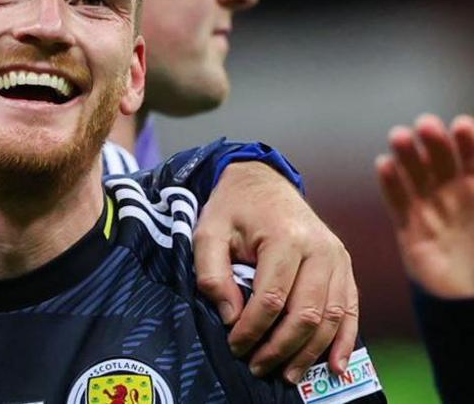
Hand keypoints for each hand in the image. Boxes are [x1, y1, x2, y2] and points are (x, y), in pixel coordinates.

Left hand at [194, 161, 357, 383]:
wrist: (260, 182)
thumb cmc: (231, 209)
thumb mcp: (207, 232)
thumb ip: (212, 274)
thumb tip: (231, 317)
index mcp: (286, 237)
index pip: (271, 299)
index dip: (252, 330)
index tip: (234, 346)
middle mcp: (320, 248)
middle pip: (306, 313)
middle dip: (280, 347)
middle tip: (256, 367)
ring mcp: (338, 257)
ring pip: (331, 318)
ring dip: (310, 353)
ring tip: (287, 375)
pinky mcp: (345, 266)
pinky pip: (350, 309)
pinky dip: (344, 341)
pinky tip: (335, 367)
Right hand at [376, 114, 473, 297]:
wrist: (469, 304)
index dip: (468, 141)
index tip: (461, 125)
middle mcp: (456, 196)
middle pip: (442, 162)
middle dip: (435, 142)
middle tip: (425, 125)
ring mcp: (432, 211)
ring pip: (417, 177)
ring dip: (408, 155)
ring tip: (399, 136)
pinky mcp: (411, 230)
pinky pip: (398, 203)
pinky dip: (390, 183)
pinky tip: (384, 164)